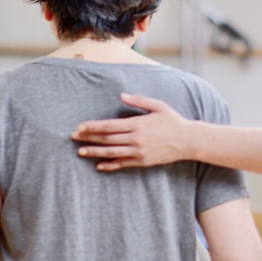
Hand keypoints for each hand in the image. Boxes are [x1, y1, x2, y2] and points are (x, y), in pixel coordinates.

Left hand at [72, 93, 191, 170]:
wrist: (187, 141)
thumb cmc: (172, 121)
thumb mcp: (157, 106)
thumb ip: (138, 100)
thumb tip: (121, 95)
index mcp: (137, 124)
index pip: (109, 126)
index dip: (93, 126)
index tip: (80, 126)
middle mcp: (135, 139)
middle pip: (107, 139)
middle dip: (88, 138)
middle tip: (74, 137)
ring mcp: (138, 152)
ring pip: (111, 152)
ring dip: (94, 152)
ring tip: (81, 152)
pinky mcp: (142, 161)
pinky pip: (122, 164)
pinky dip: (110, 165)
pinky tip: (99, 165)